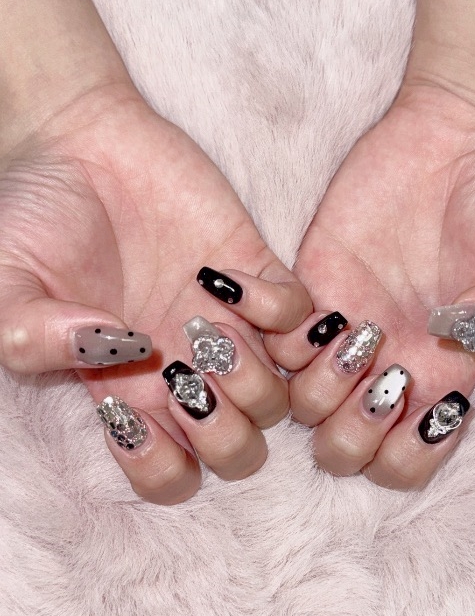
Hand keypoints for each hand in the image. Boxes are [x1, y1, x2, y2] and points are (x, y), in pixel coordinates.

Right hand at [0, 82, 310, 502]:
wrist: (75, 139)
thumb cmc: (33, 217)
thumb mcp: (5, 286)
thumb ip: (31, 337)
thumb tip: (108, 351)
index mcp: (127, 390)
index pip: (170, 476)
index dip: (161, 466)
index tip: (128, 408)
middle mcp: (184, 369)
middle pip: (238, 453)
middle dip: (222, 432)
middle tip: (184, 374)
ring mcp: (227, 326)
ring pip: (280, 400)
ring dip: (250, 376)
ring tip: (202, 323)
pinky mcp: (256, 273)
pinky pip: (303, 322)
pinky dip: (280, 312)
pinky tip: (230, 280)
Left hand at [269, 84, 474, 487]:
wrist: (466, 131)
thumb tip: (469, 334)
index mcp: (445, 376)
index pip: (406, 462)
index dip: (409, 452)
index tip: (432, 395)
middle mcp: (388, 363)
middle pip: (342, 450)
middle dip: (352, 432)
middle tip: (381, 372)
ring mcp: (345, 327)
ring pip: (298, 404)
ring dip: (317, 386)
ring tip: (354, 332)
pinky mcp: (310, 283)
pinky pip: (270, 338)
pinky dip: (278, 336)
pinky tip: (317, 307)